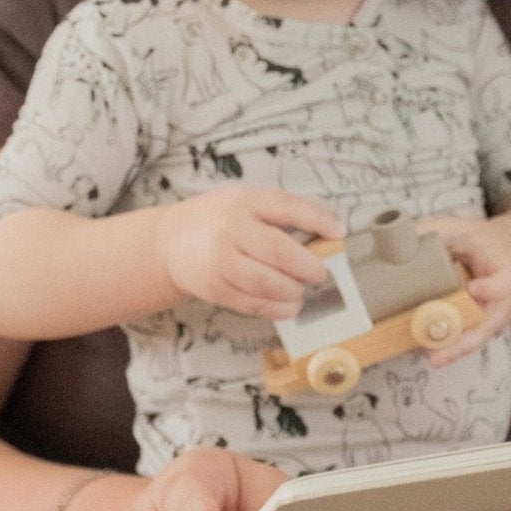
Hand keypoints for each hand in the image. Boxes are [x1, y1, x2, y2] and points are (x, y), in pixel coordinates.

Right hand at [155, 187, 342, 320]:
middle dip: (307, 266)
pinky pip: (251, 304)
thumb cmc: (220, 220)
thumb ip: (284, 211)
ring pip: (264, 282)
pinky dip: (276, 309)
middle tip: (319, 273)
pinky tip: (288, 306)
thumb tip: (331, 225)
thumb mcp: (247, 201)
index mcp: (245, 202)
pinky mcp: (215, 288)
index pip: (286, 207)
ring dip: (292, 292)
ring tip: (300, 291)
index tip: (340, 233)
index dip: (317, 220)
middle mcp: (231, 229)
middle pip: (277, 250)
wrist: (170, 242)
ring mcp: (220, 261)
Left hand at [417, 212, 510, 368]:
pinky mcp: (478, 325)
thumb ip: (433, 231)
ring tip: (435, 358)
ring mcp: (492, 315)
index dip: (493, 287)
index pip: (508, 280)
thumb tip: (398, 242)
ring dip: (456, 349)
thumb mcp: (460, 228)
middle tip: (446, 346)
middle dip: (469, 337)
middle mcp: (503, 298)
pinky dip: (449, 348)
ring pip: (478, 337)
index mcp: (505, 268)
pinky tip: (429, 353)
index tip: (472, 289)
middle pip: (492, 322)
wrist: (499, 253)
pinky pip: (466, 340)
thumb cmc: (477, 240)